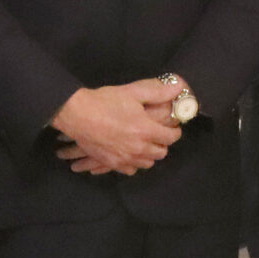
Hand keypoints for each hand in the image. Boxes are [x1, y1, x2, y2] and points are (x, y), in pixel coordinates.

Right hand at [50, 84, 181, 175]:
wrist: (78, 114)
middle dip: (163, 143)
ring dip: (149, 154)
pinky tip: (129, 153)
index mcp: (146, 130)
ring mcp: (125, 158)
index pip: (171, 138)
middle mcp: (139, 148)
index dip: (175, 132)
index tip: (172, 127)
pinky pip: (131, 170)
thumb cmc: (106, 101)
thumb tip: (179, 87)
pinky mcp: (112, 164)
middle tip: (157, 134)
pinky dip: (133, 164)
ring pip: (147, 163)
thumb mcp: (133, 92)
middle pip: (161, 153)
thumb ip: (158, 92)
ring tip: (144, 144)